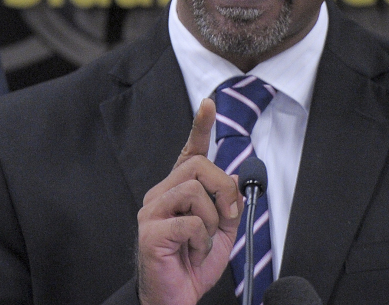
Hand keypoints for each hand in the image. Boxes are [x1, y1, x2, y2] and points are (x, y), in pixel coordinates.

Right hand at [137, 98, 241, 304]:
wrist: (174, 298)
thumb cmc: (193, 264)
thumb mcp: (222, 231)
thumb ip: (230, 204)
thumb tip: (239, 178)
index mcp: (178, 191)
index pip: (190, 152)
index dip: (200, 127)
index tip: (209, 104)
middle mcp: (161, 194)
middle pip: (199, 166)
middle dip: (224, 188)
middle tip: (228, 216)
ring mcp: (152, 212)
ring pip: (194, 190)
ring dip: (212, 219)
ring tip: (204, 241)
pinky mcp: (150, 232)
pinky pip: (190, 221)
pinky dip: (202, 239)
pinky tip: (193, 252)